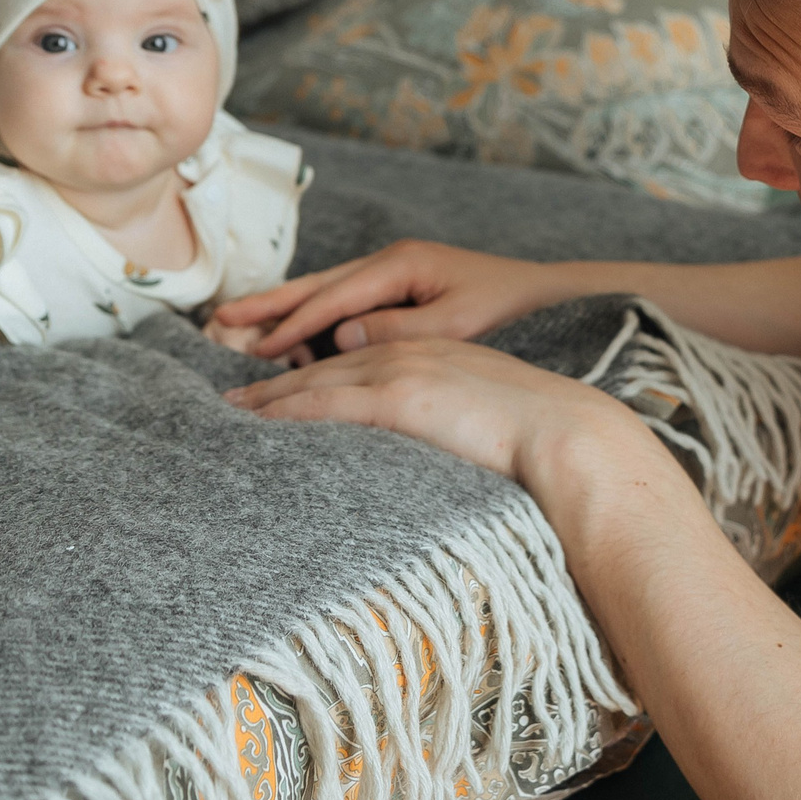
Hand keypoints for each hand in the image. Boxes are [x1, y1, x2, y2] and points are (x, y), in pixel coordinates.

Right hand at [211, 241, 573, 360]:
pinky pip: (345, 300)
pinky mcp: (400, 285)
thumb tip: (341, 337)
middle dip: (269, 305)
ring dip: (285, 308)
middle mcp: (390, 261)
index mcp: (401, 264)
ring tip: (240, 326)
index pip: (333, 298)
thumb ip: (399, 330)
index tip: (258, 348)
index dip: (292, 324)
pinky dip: (313, 315)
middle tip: (220, 322)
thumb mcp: (457, 323)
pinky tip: (292, 334)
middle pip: (317, 285)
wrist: (545, 292)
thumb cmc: (507, 308)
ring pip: (326, 290)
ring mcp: (394, 270)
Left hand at [224, 337, 673, 502]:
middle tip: (233, 395)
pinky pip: (326, 402)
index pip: (358, 358)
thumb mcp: (491, 416)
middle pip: (325, 362)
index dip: (314, 371)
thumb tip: (441, 448)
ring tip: (230, 411)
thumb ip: (455, 420)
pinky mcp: (400, 396)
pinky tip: (254, 421)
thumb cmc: (544, 439)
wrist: (570, 435)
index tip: (282, 386)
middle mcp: (412, 351)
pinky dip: (285, 411)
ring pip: (316, 379)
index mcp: (435, 352)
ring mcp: (403, 370)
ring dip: (268, 396)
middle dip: (276, 377)